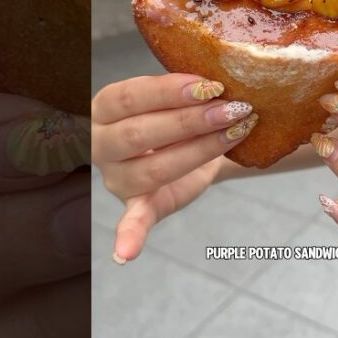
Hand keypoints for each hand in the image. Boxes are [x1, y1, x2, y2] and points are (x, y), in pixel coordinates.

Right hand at [91, 74, 258, 263]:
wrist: (187, 144)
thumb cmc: (176, 114)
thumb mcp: (176, 96)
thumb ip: (186, 91)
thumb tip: (220, 82)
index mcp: (105, 107)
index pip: (131, 96)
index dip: (170, 90)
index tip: (210, 85)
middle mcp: (102, 142)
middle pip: (139, 133)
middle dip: (191, 121)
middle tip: (232, 109)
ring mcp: (117, 176)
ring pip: (153, 168)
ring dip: (198, 151)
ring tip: (235, 133)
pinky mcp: (136, 203)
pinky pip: (132, 221)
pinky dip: (129, 238)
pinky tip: (125, 255)